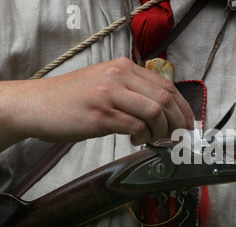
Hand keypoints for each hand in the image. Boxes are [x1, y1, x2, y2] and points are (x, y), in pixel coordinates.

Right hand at [1, 57, 193, 148]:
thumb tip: (162, 111)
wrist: (37, 104)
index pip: (167, 86)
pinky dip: (143, 138)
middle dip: (178, 123)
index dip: (183, 108)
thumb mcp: (106, 83)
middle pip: (165, 99)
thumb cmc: (73, 98)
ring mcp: (110, 94)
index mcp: (124, 67)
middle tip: (178, 138)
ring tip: (152, 139)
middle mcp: (119, 76)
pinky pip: (136, 127)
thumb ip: (132, 91)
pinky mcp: (101, 114)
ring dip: (161, 132)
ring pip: (154, 113)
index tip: (189, 124)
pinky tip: (136, 140)